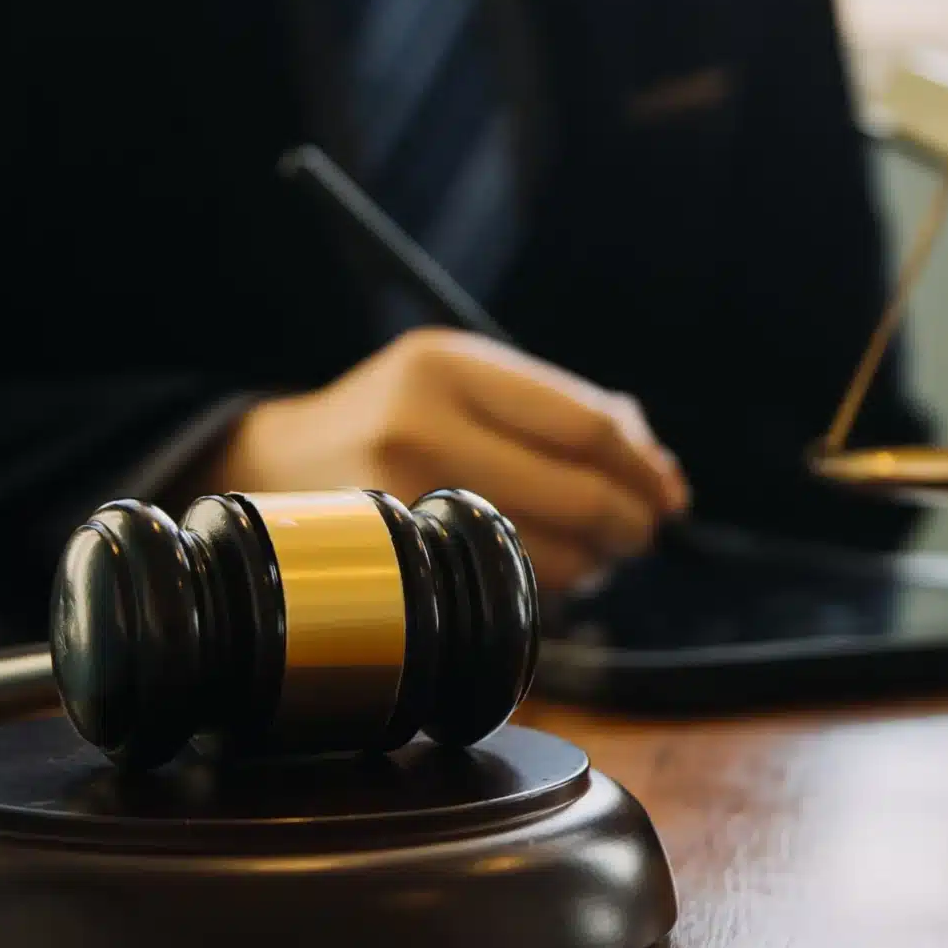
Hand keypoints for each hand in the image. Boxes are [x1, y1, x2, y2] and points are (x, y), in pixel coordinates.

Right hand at [203, 328, 688, 592]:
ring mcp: (398, 496)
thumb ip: (566, 409)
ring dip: (594, 561)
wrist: (276, 465)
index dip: (642, 466)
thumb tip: (663, 474)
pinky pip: (503, 582)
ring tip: (594, 552)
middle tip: (644, 532)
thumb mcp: (469, 382)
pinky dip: (547, 581)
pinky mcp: (391, 558)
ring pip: (548, 550)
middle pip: (575, 492)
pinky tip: (545, 567)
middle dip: (630, 521)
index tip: (671, 492)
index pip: (584, 423)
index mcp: (447, 365)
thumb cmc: (400, 418)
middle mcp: (417, 425)